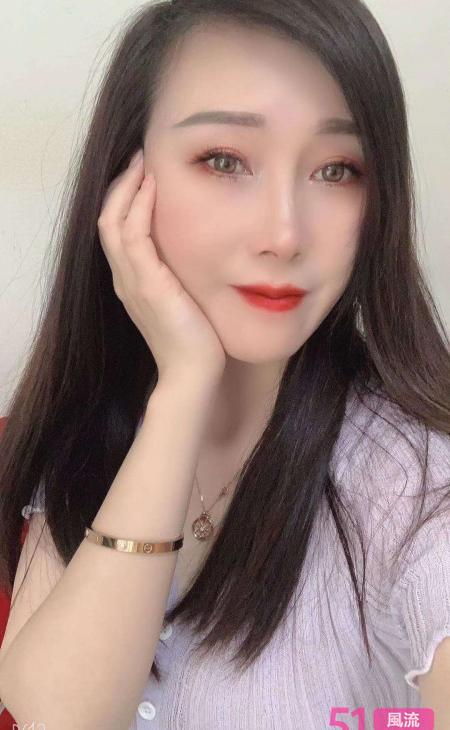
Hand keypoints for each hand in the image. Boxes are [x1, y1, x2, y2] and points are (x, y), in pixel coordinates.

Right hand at [97, 149, 226, 384]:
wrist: (194, 374)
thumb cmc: (198, 340)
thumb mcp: (187, 299)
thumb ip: (184, 275)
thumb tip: (208, 251)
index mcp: (133, 282)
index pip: (118, 229)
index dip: (127, 198)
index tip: (146, 173)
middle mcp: (125, 279)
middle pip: (108, 219)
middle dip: (122, 185)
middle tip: (141, 158)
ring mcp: (131, 281)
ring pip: (113, 221)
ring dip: (127, 187)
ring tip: (144, 162)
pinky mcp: (146, 284)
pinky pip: (133, 235)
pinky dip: (139, 207)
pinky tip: (154, 186)